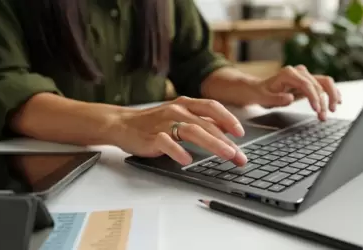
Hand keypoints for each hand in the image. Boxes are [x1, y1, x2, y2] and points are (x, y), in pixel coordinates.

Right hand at [114, 96, 247, 165]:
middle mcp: (177, 110)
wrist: (122, 124)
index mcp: (185, 104)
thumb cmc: (153, 122)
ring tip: (227, 155)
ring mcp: (164, 123)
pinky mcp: (151, 137)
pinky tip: (187, 161)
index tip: (241, 133)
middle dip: (227, 141)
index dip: (229, 118)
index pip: (212, 107)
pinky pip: (167, 143)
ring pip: (192, 131)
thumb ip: (200, 120)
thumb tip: (225, 129)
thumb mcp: (179, 116)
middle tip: (240, 156)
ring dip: (212, 143)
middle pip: (207, 123)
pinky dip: (178, 151)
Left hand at [253, 65, 341, 120]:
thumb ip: (276, 98)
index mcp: (288, 73)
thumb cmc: (261, 93)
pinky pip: (324, 85)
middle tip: (323, 116)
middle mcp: (299, 71)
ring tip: (332, 111)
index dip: (314, 97)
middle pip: (318, 84)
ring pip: (325, 83)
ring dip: (331, 97)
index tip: (316, 110)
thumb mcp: (263, 98)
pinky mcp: (308, 81)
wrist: (259, 89)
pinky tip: (337, 101)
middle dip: (323, 101)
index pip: (307, 85)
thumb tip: (290, 98)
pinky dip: (331, 93)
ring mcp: (305, 75)